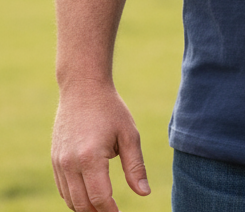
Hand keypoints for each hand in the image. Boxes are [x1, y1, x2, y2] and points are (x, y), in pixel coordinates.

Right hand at [51, 81, 149, 211]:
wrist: (83, 89)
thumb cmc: (111, 110)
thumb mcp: (129, 135)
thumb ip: (135, 167)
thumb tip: (144, 193)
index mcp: (90, 158)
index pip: (99, 197)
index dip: (110, 211)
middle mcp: (70, 164)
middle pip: (82, 204)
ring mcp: (59, 163)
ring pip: (70, 200)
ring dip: (85, 208)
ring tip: (103, 209)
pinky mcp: (55, 160)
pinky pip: (63, 189)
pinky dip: (75, 198)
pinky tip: (90, 196)